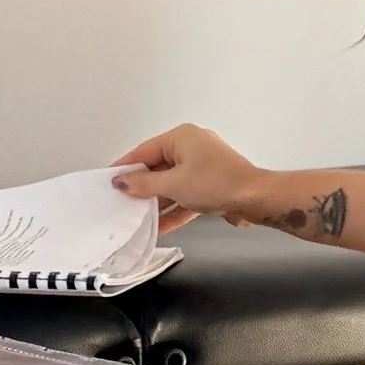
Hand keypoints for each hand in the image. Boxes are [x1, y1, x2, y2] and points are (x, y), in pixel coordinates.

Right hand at [114, 125, 265, 232]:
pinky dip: (174, 210)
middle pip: (158, 168)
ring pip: (172, 185)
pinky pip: (185, 197)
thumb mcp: (173, 184)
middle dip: (141, 188)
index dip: (126, 167)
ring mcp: (203, 168)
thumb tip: (122, 182)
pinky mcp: (211, 186)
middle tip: (121, 201)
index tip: (109, 179)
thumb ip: (144, 184)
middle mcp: (192, 148)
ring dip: (157, 203)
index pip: (144, 151)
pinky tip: (159, 227)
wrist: (255, 199)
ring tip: (136, 217)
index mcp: (182, 137)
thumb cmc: (218, 183)